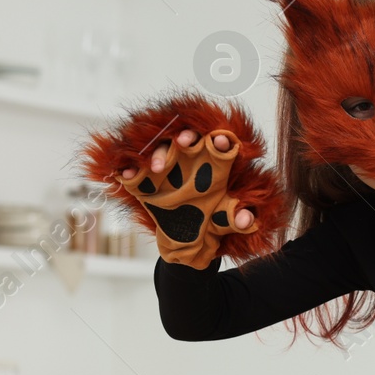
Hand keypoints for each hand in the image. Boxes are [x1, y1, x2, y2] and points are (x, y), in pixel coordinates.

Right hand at [80, 92, 287, 267]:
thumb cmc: (208, 220)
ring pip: (159, 149)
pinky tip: (128, 175)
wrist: (186, 239)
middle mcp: (187, 160)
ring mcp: (164, 168)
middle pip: (186, 138)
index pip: (218, 144)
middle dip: (185, 135)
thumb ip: (236, 219)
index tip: (221, 141)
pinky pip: (133, 171)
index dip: (220, 139)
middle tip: (185, 141)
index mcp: (211, 164)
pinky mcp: (143, 181)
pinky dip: (129, 170)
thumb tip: (246, 220)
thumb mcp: (223, 221)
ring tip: (157, 167)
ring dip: (157, 152)